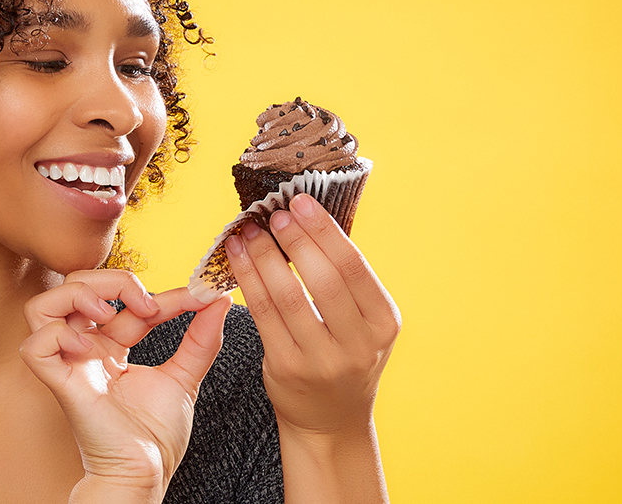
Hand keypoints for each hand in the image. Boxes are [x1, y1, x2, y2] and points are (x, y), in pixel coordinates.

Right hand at [19, 269, 232, 501]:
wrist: (146, 471)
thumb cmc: (156, 437)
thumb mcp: (185, 377)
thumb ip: (201, 340)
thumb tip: (219, 302)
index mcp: (110, 347)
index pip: (122, 300)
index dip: (156, 292)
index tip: (195, 298)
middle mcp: (85, 351)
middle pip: (73, 287)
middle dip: (110, 280)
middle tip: (146, 303)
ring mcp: (70, 365)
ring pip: (42, 307)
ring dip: (77, 297)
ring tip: (110, 314)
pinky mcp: (61, 383)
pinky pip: (35, 346)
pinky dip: (59, 334)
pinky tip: (90, 346)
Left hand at [226, 193, 400, 436]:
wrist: (331, 419)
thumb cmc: (344, 356)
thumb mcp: (362, 322)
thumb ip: (344, 280)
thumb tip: (309, 217)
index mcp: (384, 322)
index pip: (354, 267)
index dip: (325, 231)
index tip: (302, 202)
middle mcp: (358, 344)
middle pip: (324, 280)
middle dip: (295, 240)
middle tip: (273, 213)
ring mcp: (322, 360)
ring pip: (288, 296)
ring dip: (264, 257)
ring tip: (249, 231)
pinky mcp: (287, 369)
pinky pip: (263, 315)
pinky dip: (248, 281)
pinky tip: (237, 259)